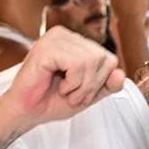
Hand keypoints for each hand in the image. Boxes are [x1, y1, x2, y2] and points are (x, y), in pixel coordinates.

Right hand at [0, 26, 125, 131]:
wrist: (27, 112)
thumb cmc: (52, 100)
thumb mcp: (89, 95)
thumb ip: (107, 85)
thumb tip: (121, 74)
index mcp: (76, 43)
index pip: (110, 59)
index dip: (101, 82)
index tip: (82, 92)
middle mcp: (66, 36)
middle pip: (103, 59)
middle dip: (92, 85)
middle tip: (73, 94)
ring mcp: (54, 39)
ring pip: (91, 61)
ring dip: (81, 86)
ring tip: (66, 91)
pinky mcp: (45, 48)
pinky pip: (76, 64)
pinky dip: (72, 82)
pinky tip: (59, 86)